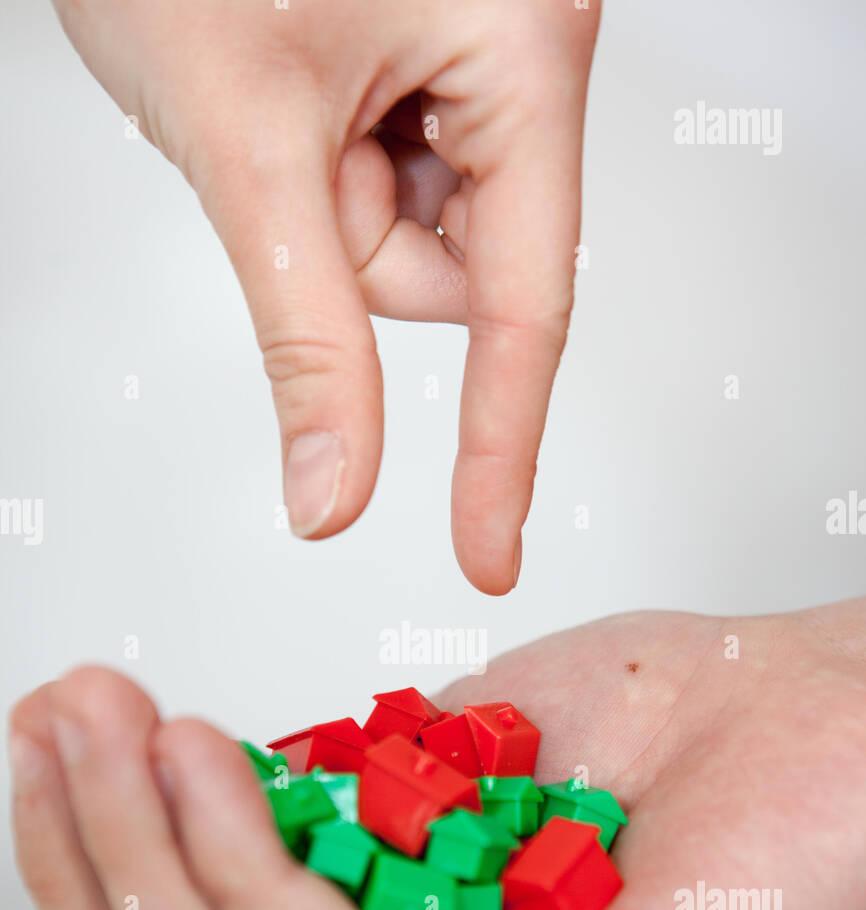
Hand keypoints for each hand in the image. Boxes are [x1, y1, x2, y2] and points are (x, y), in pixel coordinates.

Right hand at [11, 602, 865, 909]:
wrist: (832, 722)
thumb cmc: (662, 730)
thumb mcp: (433, 765)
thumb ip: (309, 814)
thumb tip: (179, 800)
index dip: (97, 867)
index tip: (57, 738)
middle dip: (92, 860)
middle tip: (56, 722)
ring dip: (148, 859)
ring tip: (110, 730)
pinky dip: (251, 875)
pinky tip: (207, 771)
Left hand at [52, 0, 599, 592]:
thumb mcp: (248, 149)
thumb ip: (306, 337)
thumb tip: (335, 486)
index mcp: (523, 43)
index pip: (522, 304)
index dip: (496, 445)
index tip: (486, 546)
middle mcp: (519, 44)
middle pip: (459, 266)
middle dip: (355, 246)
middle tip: (288, 151)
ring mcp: (474, 51)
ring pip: (416, 233)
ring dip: (331, 205)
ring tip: (279, 99)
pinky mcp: (428, 56)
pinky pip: (390, 183)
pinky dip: (328, 174)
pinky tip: (292, 93)